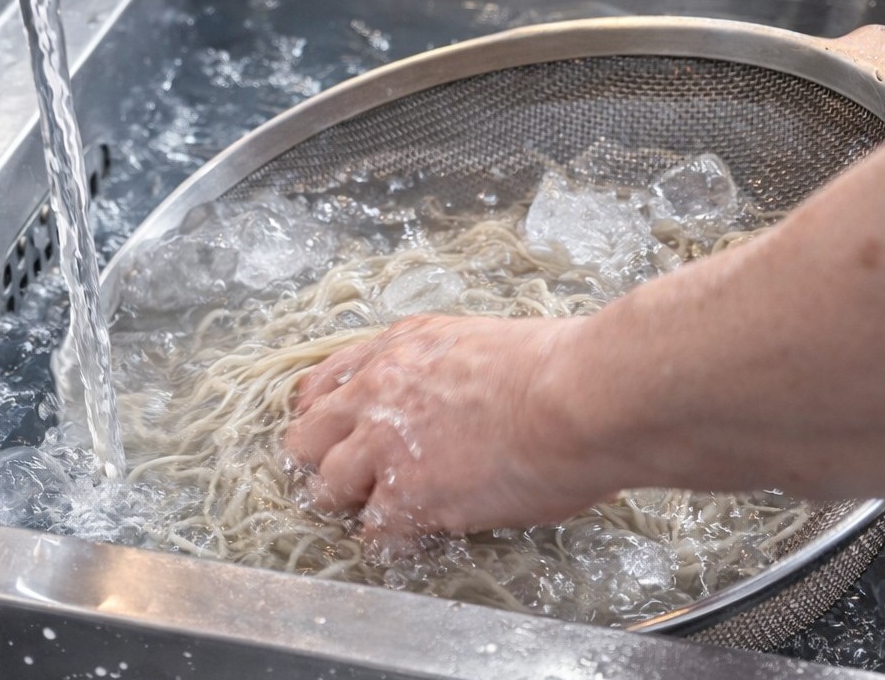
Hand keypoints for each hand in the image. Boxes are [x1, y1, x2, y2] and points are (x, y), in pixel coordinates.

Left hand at [283, 313, 617, 549]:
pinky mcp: (409, 496)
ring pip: (328, 489)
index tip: (327, 435)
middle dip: (320, 463)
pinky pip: (376, 534)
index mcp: (396, 349)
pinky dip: (392, 544)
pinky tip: (415, 541)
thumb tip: (447, 397)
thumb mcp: (478, 342)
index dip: (320, 417)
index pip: (322, 385)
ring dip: (353, 505)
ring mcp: (386, 447)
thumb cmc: (557, 368)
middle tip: (346, 482)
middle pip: (305, 440)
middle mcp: (377, 393)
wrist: (578, 397)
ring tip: (383, 514)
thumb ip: (441, 367)